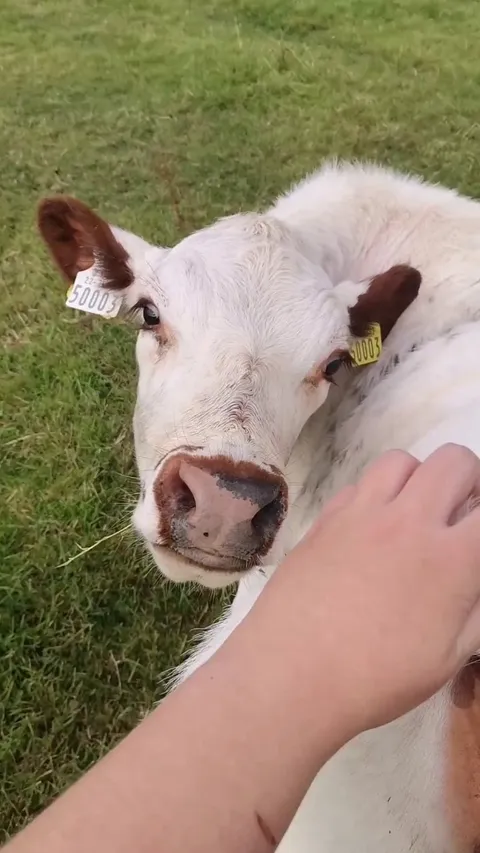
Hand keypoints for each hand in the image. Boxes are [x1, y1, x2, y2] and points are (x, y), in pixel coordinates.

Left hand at [251, 444, 479, 738]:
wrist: (291, 673)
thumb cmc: (377, 678)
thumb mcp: (449, 656)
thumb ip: (477, 610)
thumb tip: (474, 577)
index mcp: (450, 559)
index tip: (478, 539)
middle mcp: (409, 522)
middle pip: (455, 462)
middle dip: (471, 481)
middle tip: (464, 513)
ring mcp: (361, 514)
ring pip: (401, 460)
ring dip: (420, 478)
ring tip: (416, 512)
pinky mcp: (325, 518)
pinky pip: (359, 483)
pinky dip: (376, 494)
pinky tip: (371, 527)